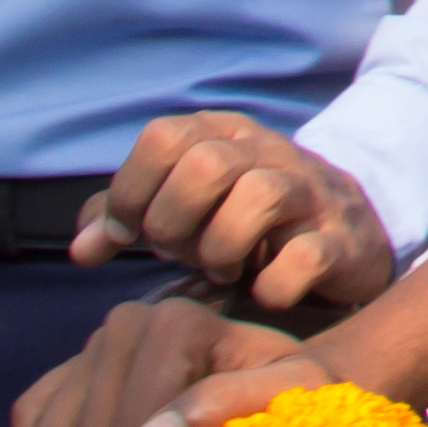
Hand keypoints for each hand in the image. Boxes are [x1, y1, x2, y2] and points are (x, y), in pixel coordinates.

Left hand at [68, 111, 395, 312]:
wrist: (345, 233)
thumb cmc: (243, 223)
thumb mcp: (182, 207)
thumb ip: (125, 219)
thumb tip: (81, 249)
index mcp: (224, 135)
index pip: (162, 138)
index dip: (132, 191)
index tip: (130, 233)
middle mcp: (270, 153)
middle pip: (206, 163)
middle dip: (173, 220)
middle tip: (176, 251)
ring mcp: (312, 193)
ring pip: (260, 195)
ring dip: (222, 247)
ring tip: (219, 269)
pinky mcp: (341, 240)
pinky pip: (304, 257)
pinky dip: (272, 285)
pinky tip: (261, 291)